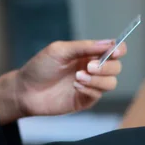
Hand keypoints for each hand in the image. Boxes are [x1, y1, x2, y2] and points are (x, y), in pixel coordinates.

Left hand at [0, 40, 125, 123]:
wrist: (25, 91)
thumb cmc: (40, 67)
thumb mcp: (60, 50)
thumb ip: (84, 47)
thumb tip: (108, 44)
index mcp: (89, 54)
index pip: (114, 51)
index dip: (119, 50)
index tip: (115, 51)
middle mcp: (93, 69)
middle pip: (116, 68)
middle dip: (106, 67)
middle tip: (89, 66)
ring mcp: (91, 86)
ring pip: (111, 83)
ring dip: (97, 80)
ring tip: (77, 77)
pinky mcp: (86, 100)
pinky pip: (98, 95)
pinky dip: (89, 89)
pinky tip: (75, 86)